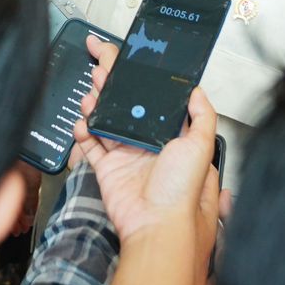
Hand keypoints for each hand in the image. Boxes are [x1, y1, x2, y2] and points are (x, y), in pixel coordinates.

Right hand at [73, 37, 219, 245]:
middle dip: (111, 83)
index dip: (137, 77)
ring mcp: (124, 156)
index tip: (126, 59)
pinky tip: (82, 121)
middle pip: (123, 104)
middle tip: (100, 64)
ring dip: (95, 103)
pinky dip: (83, 132)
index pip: (150, 98)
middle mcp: (146, 143)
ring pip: (104, 120)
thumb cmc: (181, 190)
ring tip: (92, 92)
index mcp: (168, 135)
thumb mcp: (200, 145)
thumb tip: (196, 90)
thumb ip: (201, 114)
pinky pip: (90, 146)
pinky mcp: (107, 169)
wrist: (157, 225)